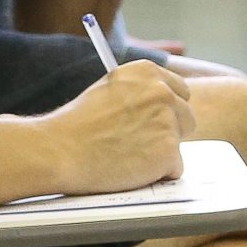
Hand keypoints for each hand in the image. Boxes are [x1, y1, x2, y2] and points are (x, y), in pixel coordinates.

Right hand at [37, 60, 191, 195]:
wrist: (59, 150)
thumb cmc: (77, 124)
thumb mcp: (109, 89)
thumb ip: (139, 91)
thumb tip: (162, 103)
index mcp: (148, 72)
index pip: (180, 91)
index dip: (166, 110)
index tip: (152, 122)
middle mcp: (162, 92)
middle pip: (186, 117)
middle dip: (169, 132)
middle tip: (139, 144)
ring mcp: (168, 122)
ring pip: (179, 144)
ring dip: (161, 153)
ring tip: (129, 156)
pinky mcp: (168, 152)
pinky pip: (175, 168)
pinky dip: (157, 174)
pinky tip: (131, 169)